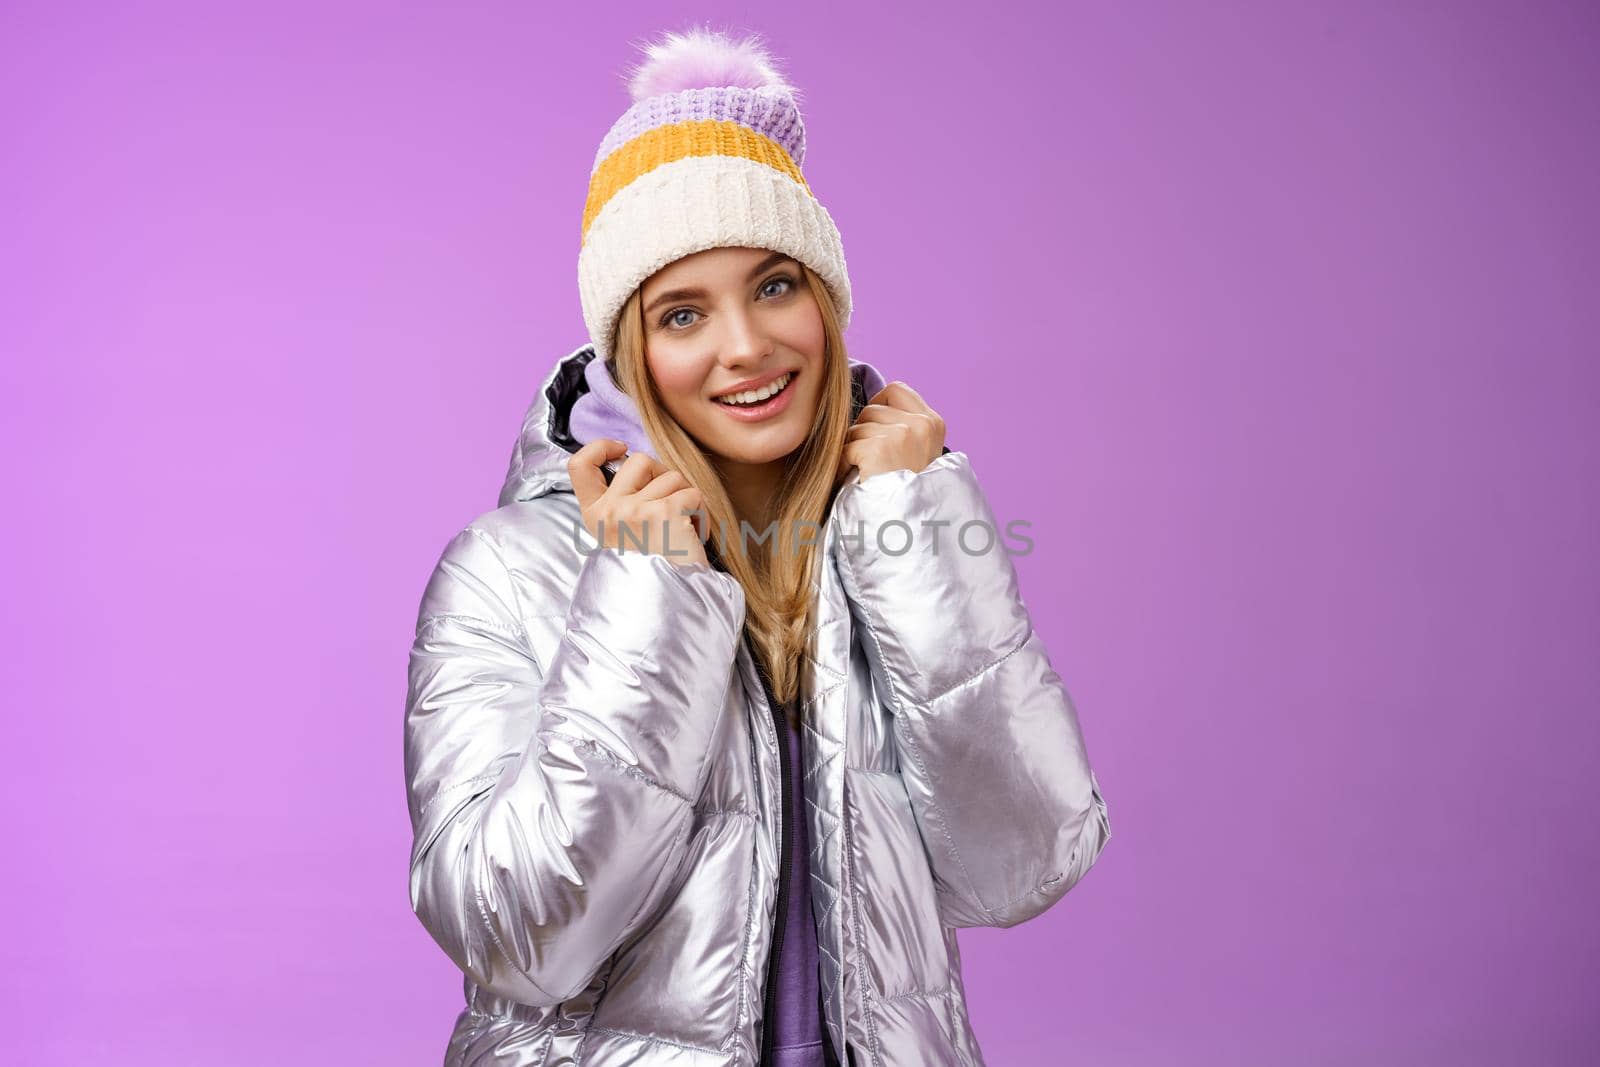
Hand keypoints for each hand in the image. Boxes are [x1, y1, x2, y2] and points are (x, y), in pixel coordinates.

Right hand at [568, 439, 709, 566]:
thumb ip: (620, 504)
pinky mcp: (665, 513)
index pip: (580, 465)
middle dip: (662, 475)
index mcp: (594, 515)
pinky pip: (693, 494)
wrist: (666, 605)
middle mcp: (610, 511)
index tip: (620, 447)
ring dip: (685, 497)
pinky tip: (695, 535)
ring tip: (682, 528)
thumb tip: (636, 466)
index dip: (599, 447)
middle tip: (670, 505)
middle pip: (639, 460)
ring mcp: (636, 510)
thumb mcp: (620, 536)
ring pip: (672, 476)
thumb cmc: (650, 570)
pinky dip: (701, 512)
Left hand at [836, 381, 946, 484]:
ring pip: (856, 428)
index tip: (875, 429)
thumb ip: (904, 428)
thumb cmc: (910, 494)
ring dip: (853, 450)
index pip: (896, 389)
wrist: (910, 528)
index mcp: (933, 423)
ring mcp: (900, 435)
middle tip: (870, 460)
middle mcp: (920, 425)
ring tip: (866, 473)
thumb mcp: (920, 453)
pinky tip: (856, 479)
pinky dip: (844, 464)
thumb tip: (869, 409)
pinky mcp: (879, 449)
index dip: (879, 405)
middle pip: (871, 409)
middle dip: (863, 433)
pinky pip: (846, 447)